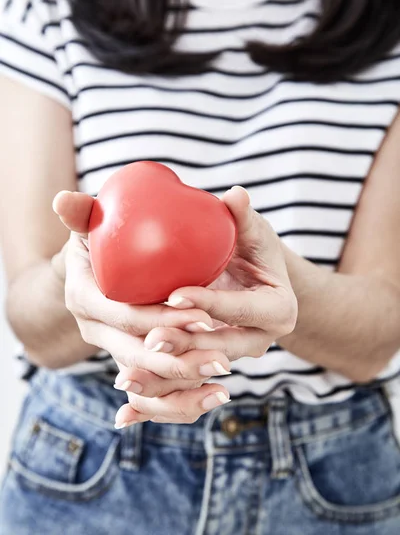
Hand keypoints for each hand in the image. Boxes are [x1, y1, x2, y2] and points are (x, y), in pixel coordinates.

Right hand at [52, 191, 230, 424]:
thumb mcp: (95, 223)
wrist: (101, 268)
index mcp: (84, 298)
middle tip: (222, 354)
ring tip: (223, 383)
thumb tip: (61, 197)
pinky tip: (215, 396)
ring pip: (147, 382)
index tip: (203, 314)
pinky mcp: (131, 362)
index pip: (124, 316)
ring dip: (184, 386)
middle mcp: (94, 331)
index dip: (161, 319)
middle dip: (180, 360)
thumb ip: (85, 213)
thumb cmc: (103, 240)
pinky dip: (181, 402)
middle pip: (137, 355)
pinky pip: (154, 393)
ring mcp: (113, 349)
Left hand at [113, 187, 296, 427]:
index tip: (174, 295)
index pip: (240, 309)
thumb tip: (235, 195)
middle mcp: (258, 342)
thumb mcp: (252, 230)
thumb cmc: (251, 248)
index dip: (210, 302)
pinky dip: (155, 404)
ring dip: (162, 382)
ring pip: (198, 378)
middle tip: (148, 341)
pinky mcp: (210, 369)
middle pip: (218, 350)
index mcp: (277, 310)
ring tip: (125, 379)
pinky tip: (123, 415)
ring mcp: (233, 359)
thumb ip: (242, 216)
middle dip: (183, 349)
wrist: (253, 279)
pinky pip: (183, 392)